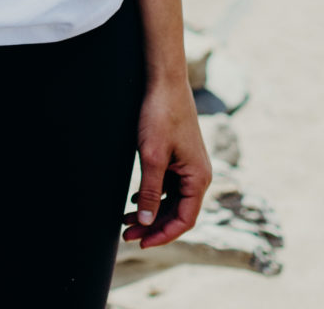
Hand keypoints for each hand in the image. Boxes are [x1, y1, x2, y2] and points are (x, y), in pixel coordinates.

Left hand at [122, 76, 211, 247]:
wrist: (164, 81)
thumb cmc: (160, 115)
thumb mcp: (152, 156)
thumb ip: (149, 191)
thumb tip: (147, 221)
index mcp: (198, 178)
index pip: (185, 220)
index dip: (163, 235)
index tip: (141, 242)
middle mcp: (198, 175)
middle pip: (177, 213)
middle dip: (152, 226)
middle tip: (126, 234)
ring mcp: (189, 166)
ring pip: (171, 200)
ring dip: (150, 212)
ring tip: (125, 220)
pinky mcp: (179, 156)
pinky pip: (168, 185)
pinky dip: (151, 196)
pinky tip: (132, 200)